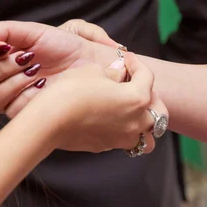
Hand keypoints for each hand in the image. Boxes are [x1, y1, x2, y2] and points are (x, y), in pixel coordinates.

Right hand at [0, 20, 117, 117]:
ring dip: (13, 81)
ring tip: (36, 69)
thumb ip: (3, 30)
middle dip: (2, 67)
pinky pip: (12, 110)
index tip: (4, 46)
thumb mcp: (31, 31)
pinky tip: (44, 84)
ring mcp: (13, 98)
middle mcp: (2, 80)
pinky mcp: (26, 114)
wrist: (87, 61)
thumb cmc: (62, 45)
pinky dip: (27, 94)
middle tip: (26, 57)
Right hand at [20, 52, 166, 153]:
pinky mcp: (105, 146)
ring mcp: (121, 138)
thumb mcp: (92, 71)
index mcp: (136, 98)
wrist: (48, 121)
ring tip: (130, 112)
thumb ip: (112, 73)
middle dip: (149, 97)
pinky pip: (123, 140)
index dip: (136, 64)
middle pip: (158, 112)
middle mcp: (135, 121)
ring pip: (145, 136)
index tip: (127, 60)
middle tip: (134, 86)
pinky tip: (109, 120)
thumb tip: (119, 73)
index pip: (147, 77)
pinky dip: (122, 131)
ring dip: (142, 123)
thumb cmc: (70, 92)